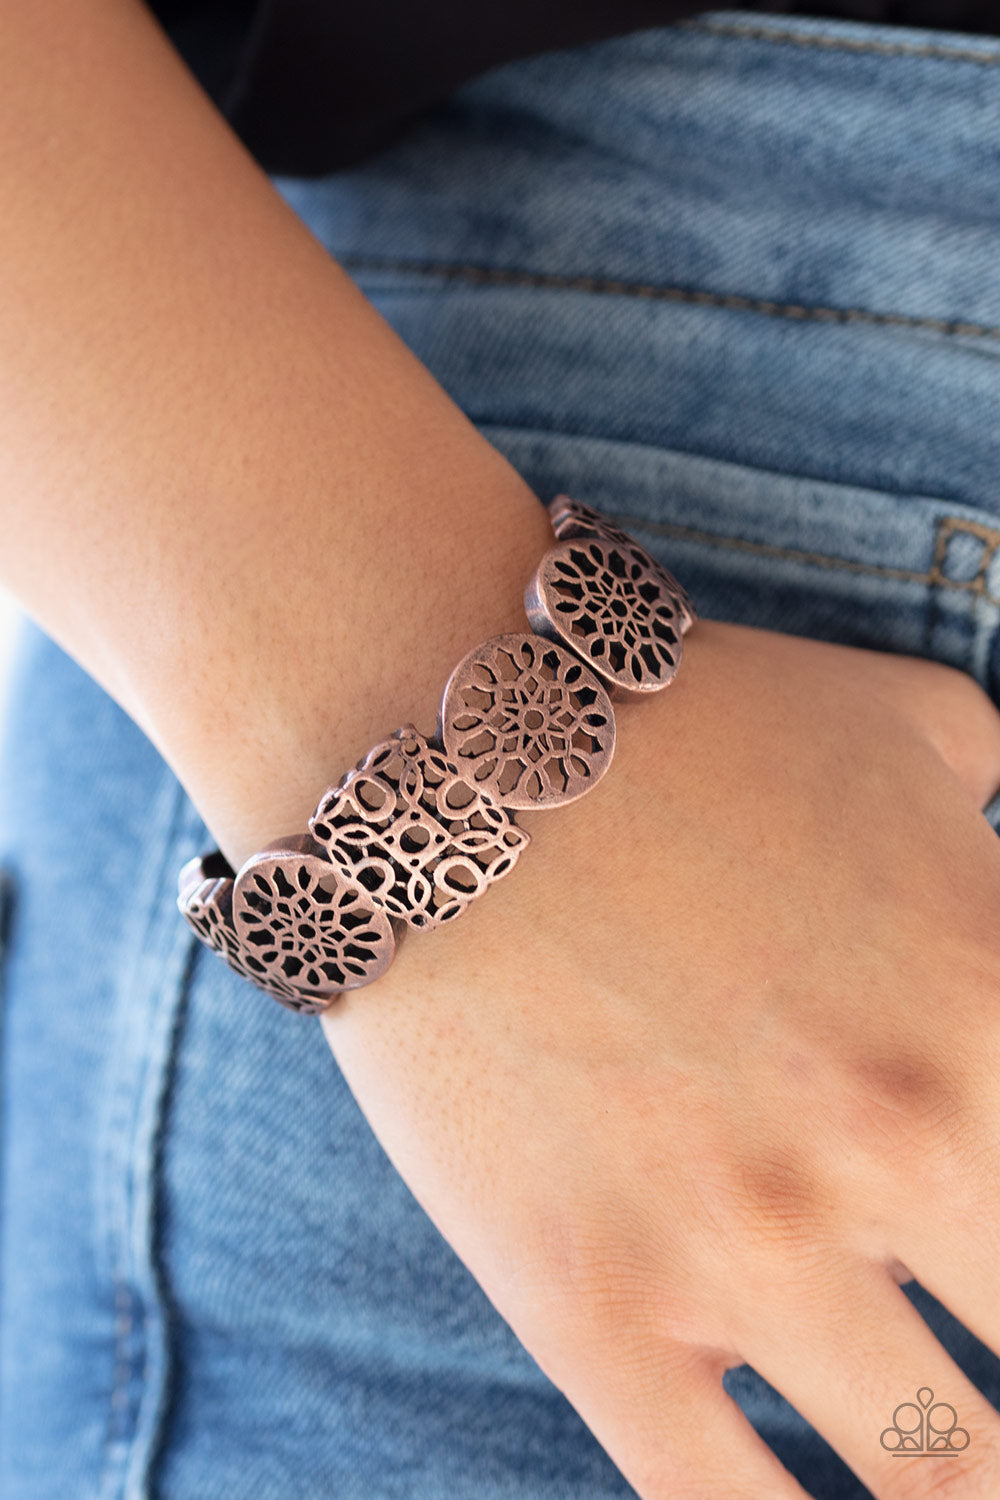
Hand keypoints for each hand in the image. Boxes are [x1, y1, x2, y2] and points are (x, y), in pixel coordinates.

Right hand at [320, 618, 999, 1497]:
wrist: (447, 747)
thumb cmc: (688, 725)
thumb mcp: (912, 729)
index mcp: (997, 1008)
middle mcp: (902, 1148)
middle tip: (990, 1372)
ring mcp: (741, 1248)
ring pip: (934, 1480)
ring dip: (960, 1481)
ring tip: (947, 1461)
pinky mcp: (591, 1308)